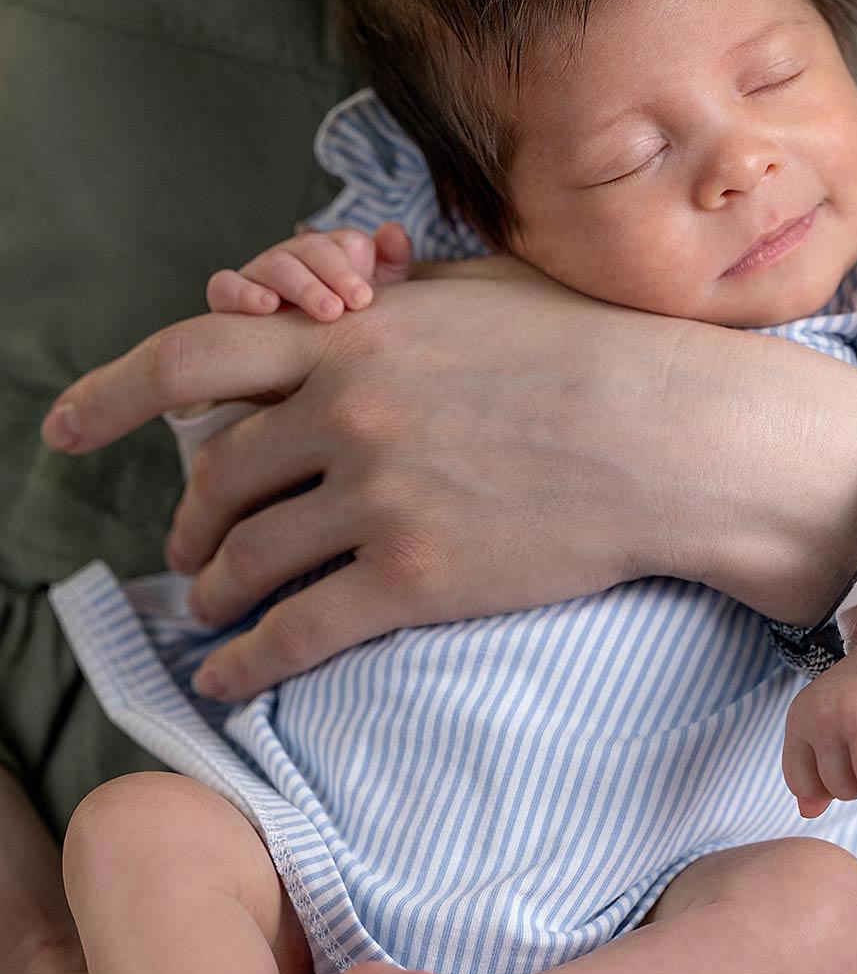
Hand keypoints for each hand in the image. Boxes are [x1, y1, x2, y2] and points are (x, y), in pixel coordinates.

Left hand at [41, 255, 856, 698]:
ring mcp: (375, 500)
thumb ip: (392, 303)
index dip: (112, 392)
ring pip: (246, 559)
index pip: (195, 357)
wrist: (674, 435)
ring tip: (213, 608)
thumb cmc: (594, 351)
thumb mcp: (482, 295)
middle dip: (192, 523)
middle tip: (189, 552)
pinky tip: (230, 678)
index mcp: (354, 338)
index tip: (64, 425)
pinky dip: (246, 661)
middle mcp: (346, 414)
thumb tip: (339, 300)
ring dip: (213, 590)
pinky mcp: (412, 581)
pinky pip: (294, 632)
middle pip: (217, 478)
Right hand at [207, 222, 411, 320]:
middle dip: (334, 274)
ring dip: (301, 285)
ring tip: (326, 311)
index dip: (352, 265)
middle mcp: (294, 259)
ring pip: (275, 264)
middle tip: (354, 303)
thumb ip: (390, 266)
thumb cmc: (342, 333)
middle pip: (310, 249)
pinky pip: (225, 285)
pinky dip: (243, 292)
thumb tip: (394, 232)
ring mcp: (260, 275)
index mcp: (329, 255)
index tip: (365, 297)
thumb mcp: (375, 304)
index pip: (342, 243)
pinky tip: (267, 306)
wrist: (299, 377)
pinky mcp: (227, 298)